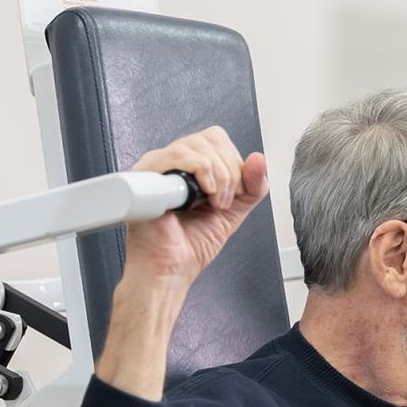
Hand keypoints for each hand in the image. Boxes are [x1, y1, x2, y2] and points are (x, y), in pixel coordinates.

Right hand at [124, 127, 268, 288]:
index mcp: (192, 167)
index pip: (218, 140)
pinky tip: (200, 195)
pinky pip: (178, 155)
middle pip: (211, 138)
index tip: (234, 194)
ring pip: (198, 145)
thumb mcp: (235, 210)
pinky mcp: (146, 174)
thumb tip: (260, 159)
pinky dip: (200, 172)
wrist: (172, 267)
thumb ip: (253, 186)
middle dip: (229, 172)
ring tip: (212, 203)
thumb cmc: (193, 243)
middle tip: (222, 201)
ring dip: (218, 177)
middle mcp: (174, 163)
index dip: (234, 164)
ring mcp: (158, 166)